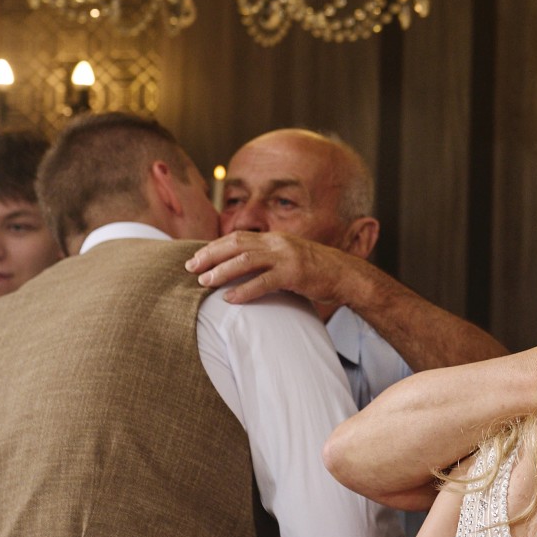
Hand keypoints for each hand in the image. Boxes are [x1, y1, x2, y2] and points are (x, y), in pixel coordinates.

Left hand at [185, 230, 361, 307]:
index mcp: (274, 238)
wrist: (345, 275)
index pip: (237, 238)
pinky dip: (244, 290)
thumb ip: (268, 260)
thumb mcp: (289, 259)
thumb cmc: (316, 271)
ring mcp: (286, 257)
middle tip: (191, 268)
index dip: (214, 247)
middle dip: (210, 256)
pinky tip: (229, 299)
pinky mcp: (294, 274)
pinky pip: (263, 282)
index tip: (197, 258)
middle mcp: (277, 243)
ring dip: (222, 272)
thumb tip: (244, 269)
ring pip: (245, 262)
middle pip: (235, 245)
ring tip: (205, 282)